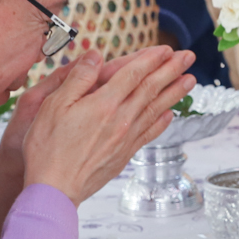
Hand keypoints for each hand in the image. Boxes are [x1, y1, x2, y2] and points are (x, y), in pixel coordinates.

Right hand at [20, 46, 197, 204]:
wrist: (55, 189)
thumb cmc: (48, 148)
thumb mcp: (53, 105)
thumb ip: (78, 78)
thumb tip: (95, 55)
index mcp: (103, 104)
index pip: (133, 74)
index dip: (151, 59)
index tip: (165, 49)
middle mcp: (120, 119)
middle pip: (151, 89)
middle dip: (171, 70)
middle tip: (188, 56)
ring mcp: (125, 138)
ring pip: (155, 109)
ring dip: (174, 92)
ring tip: (190, 80)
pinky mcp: (125, 155)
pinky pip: (149, 133)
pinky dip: (162, 121)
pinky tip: (170, 113)